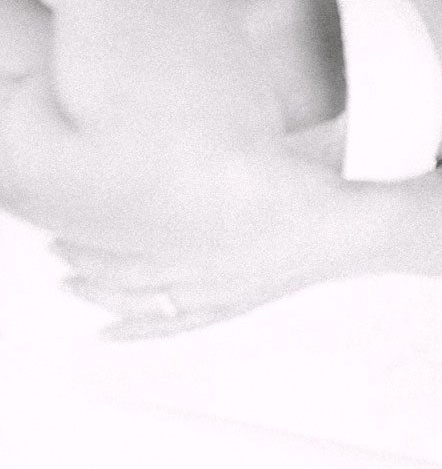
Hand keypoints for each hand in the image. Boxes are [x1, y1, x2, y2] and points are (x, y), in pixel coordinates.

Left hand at [52, 146, 344, 338]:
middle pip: (128, 261)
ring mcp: (219, 286)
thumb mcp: (271, 147)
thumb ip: (238, 142)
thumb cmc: (321, 182)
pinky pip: (173, 324)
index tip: (67, 210)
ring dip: (99, 288)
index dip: (96, 220)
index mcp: (214, 216)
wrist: (361, 227)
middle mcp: (209, 257)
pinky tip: (106, 335)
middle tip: (53, 242)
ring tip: (65, 280)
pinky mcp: (233, 303)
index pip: (137, 223)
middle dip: (86, 250)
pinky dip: (136, 329)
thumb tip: (208, 132)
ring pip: (142, 294)